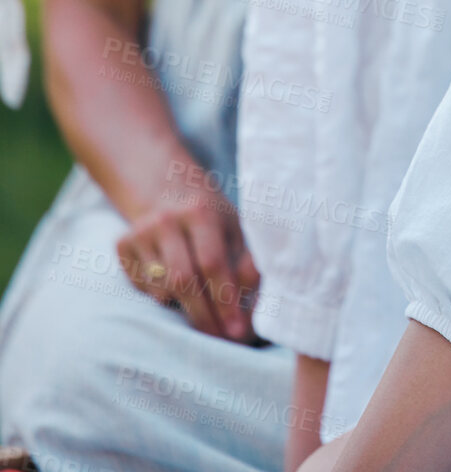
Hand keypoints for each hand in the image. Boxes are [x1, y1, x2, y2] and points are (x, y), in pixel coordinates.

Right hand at [116, 173, 258, 340]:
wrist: (168, 188)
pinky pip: (142, 288)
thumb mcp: (234, 228)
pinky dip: (160, 294)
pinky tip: (171, 278)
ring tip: (196, 296)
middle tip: (218, 339)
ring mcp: (140, 232)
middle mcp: (166, 220)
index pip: (212, 264)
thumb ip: (245, 263)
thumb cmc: (210, 217)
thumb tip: (250, 306)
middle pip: (183, 281)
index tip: (237, 330)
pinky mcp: (122, 245)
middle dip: (203, 316)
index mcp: (200, 212)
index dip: (225, 301)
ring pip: (161, 289)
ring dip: (181, 304)